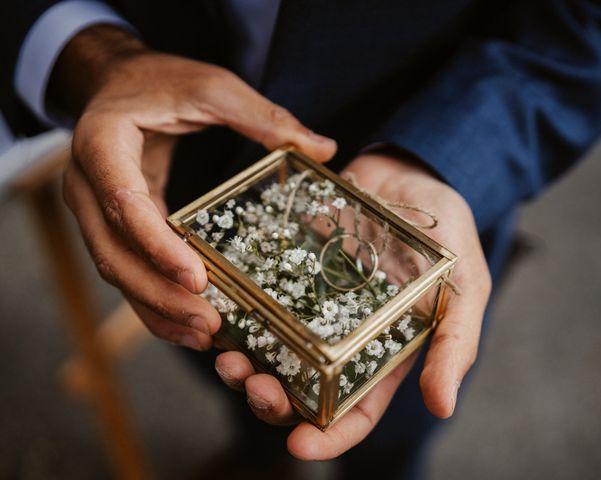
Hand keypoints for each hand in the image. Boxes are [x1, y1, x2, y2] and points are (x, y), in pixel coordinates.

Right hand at [59, 26, 336, 348]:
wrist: (114, 84)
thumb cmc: (160, 81)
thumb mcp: (211, 87)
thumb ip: (262, 116)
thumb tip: (323, 149)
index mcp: (103, 143)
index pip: (124, 202)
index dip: (157, 245)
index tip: (198, 279)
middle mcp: (87, 184)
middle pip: (113, 253)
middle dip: (159, 295)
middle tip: (209, 325)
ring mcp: (94, 210)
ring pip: (116, 272)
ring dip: (156, 310)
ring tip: (205, 337)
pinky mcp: (112, 226)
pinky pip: (127, 269)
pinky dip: (154, 300)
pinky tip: (188, 323)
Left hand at [215, 152, 491, 458]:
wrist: (408, 175)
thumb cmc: (446, 234)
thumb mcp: (463, 287)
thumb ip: (455, 343)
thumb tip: (442, 407)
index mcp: (381, 355)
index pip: (355, 413)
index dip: (328, 439)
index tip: (297, 447)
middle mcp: (340, 340)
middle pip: (300, 391)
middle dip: (272, 400)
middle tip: (253, 386)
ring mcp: (309, 306)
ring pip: (269, 353)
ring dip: (245, 365)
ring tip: (228, 357)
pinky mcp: (287, 272)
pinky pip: (255, 301)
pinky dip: (236, 315)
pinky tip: (220, 317)